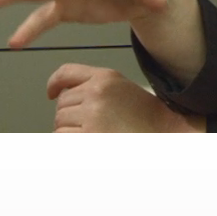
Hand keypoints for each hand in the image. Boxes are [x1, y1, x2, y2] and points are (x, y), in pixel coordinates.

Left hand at [46, 64, 203, 132]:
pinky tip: (89, 141)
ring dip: (70, 132)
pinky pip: (63, 138)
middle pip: (61, 104)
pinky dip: (70, 142)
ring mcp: (92, 115)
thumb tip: (61, 97)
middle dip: (69, 116)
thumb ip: (94, 87)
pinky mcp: (89, 136)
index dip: (55, 83)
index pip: (67, 73)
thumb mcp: (122, 89)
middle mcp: (96, 93)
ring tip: (95, 135)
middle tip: (91, 127)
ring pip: (60, 123)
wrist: (165, 133)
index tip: (52, 93)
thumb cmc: (147, 118)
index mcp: (105, 78)